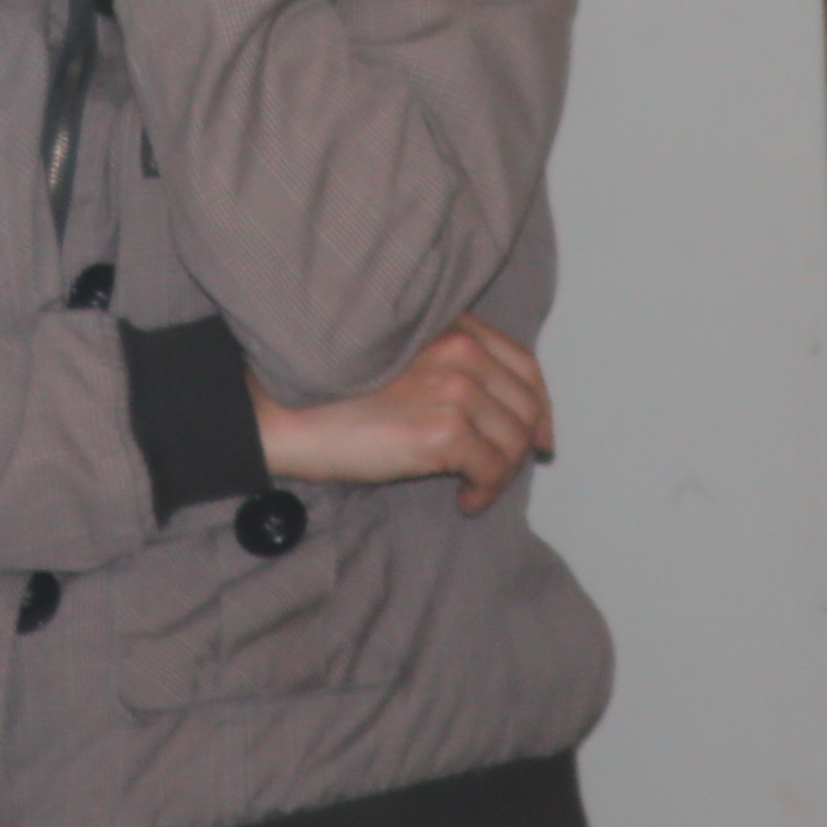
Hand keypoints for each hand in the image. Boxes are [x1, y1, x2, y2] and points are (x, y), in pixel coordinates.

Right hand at [256, 317, 553, 513]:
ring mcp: (455, 388)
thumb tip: (502, 415)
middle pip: (526, 404)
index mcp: (451, 326)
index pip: (522, 363)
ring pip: (515, 440)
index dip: (538, 405)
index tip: (539, 437)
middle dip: (520, 446)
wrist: (288, 414)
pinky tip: (463, 500)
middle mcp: (460, 349)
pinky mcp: (445, 429)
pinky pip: (493, 470)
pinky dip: (484, 492)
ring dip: (501, 473)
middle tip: (498, 473)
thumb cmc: (334, 392)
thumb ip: (450, 366)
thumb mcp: (401, 357)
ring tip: (473, 488)